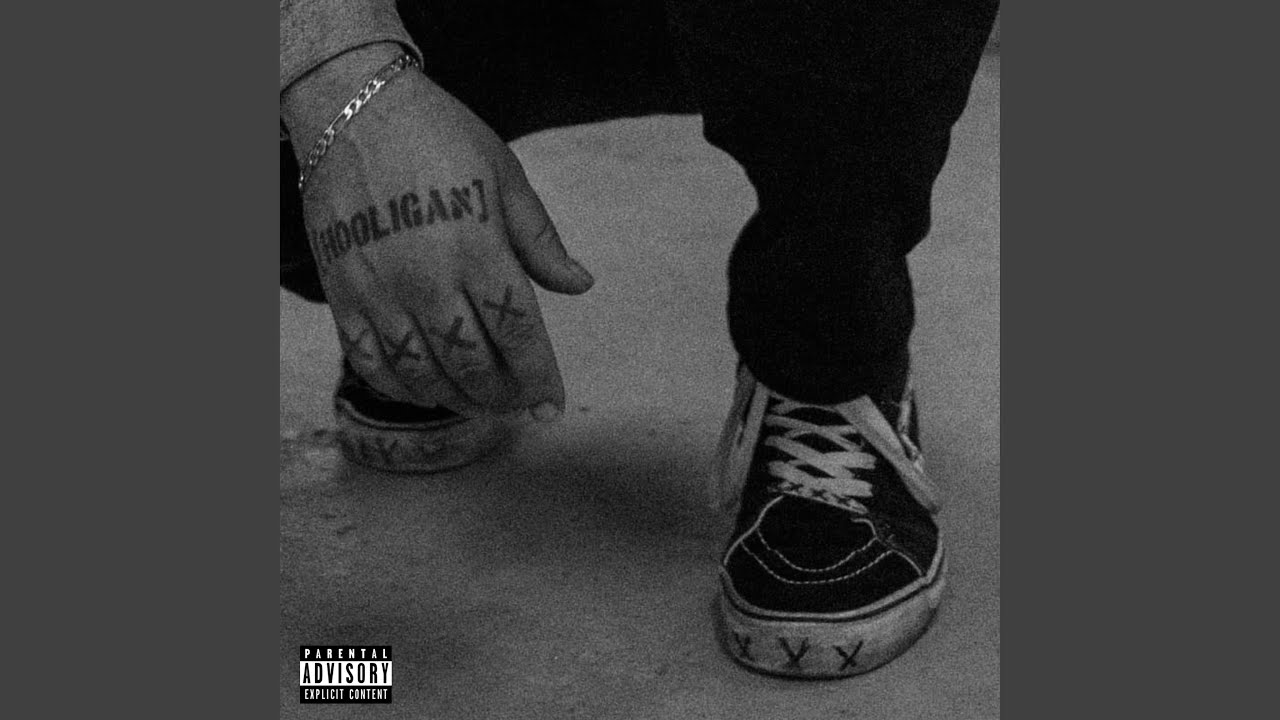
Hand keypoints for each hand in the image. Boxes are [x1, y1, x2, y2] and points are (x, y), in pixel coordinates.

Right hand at [282, 44, 593, 418]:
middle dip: (503, 396)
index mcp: (478, 248)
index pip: (519, 334)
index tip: (552, 406)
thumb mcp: (505, 176)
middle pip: (473, 364)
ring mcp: (380, 290)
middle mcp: (428, 278)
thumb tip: (581, 285)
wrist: (351, 108)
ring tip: (479, 404)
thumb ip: (540, 240)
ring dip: (457, 400)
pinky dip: (400, 387)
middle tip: (519, 406)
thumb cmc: (439, 136)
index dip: (540, 379)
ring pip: (422, 373)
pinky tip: (425, 390)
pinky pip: (370, 361)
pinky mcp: (342, 292)